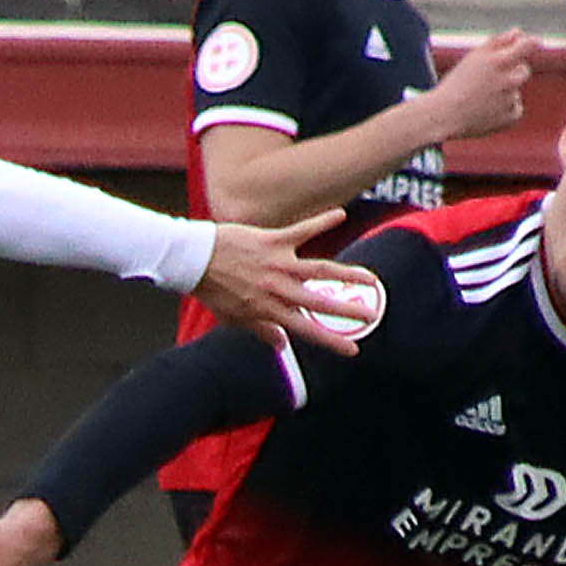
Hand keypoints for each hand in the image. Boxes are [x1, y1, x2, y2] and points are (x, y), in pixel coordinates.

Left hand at [192, 212, 383, 356]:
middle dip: (348, 311)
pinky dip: (322, 221)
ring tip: (369, 279)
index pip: (307, 330)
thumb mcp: (233, 318)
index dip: (331, 342)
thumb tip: (281, 345)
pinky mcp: (274, 240)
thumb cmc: (213, 289)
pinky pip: (303, 230)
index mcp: (269, 309)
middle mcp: (278, 289)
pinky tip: (341, 214)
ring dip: (347, 275)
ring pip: (321, 270)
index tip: (352, 351)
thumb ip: (261, 330)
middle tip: (372, 315)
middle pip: (321, 302)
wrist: (194, 260)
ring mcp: (278, 264)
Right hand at [426, 28, 540, 143]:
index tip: (535, 42)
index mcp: (498, 62)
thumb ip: (498, 42)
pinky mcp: (510, 117)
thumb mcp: (473, 57)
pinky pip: (514, 108)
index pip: (526, 46)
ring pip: (515, 91)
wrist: (444, 116)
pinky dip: (504, 109)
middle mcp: (508, 80)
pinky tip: (486, 111)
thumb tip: (519, 33)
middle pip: (523, 70)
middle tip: (489, 80)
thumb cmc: (457, 83)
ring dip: (504, 92)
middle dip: (511, 72)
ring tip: (481, 99)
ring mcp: (510, 100)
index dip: (531, 43)